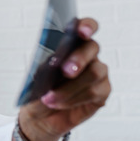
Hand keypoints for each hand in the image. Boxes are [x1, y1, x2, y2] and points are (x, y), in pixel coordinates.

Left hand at [17, 18, 110, 140]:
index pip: (85, 27)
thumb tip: (54, 62)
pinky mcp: (102, 92)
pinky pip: (93, 92)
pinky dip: (73, 98)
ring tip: (49, 97)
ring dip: (70, 87)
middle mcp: (87, 55)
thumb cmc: (39, 88)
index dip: (87, 26)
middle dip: (78, 58)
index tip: (81, 31)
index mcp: (71, 43)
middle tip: (65, 70)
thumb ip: (48, 65)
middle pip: (92, 48)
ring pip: (94, 73)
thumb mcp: (37, 74)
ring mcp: (98, 72)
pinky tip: (58, 102)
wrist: (39, 114)